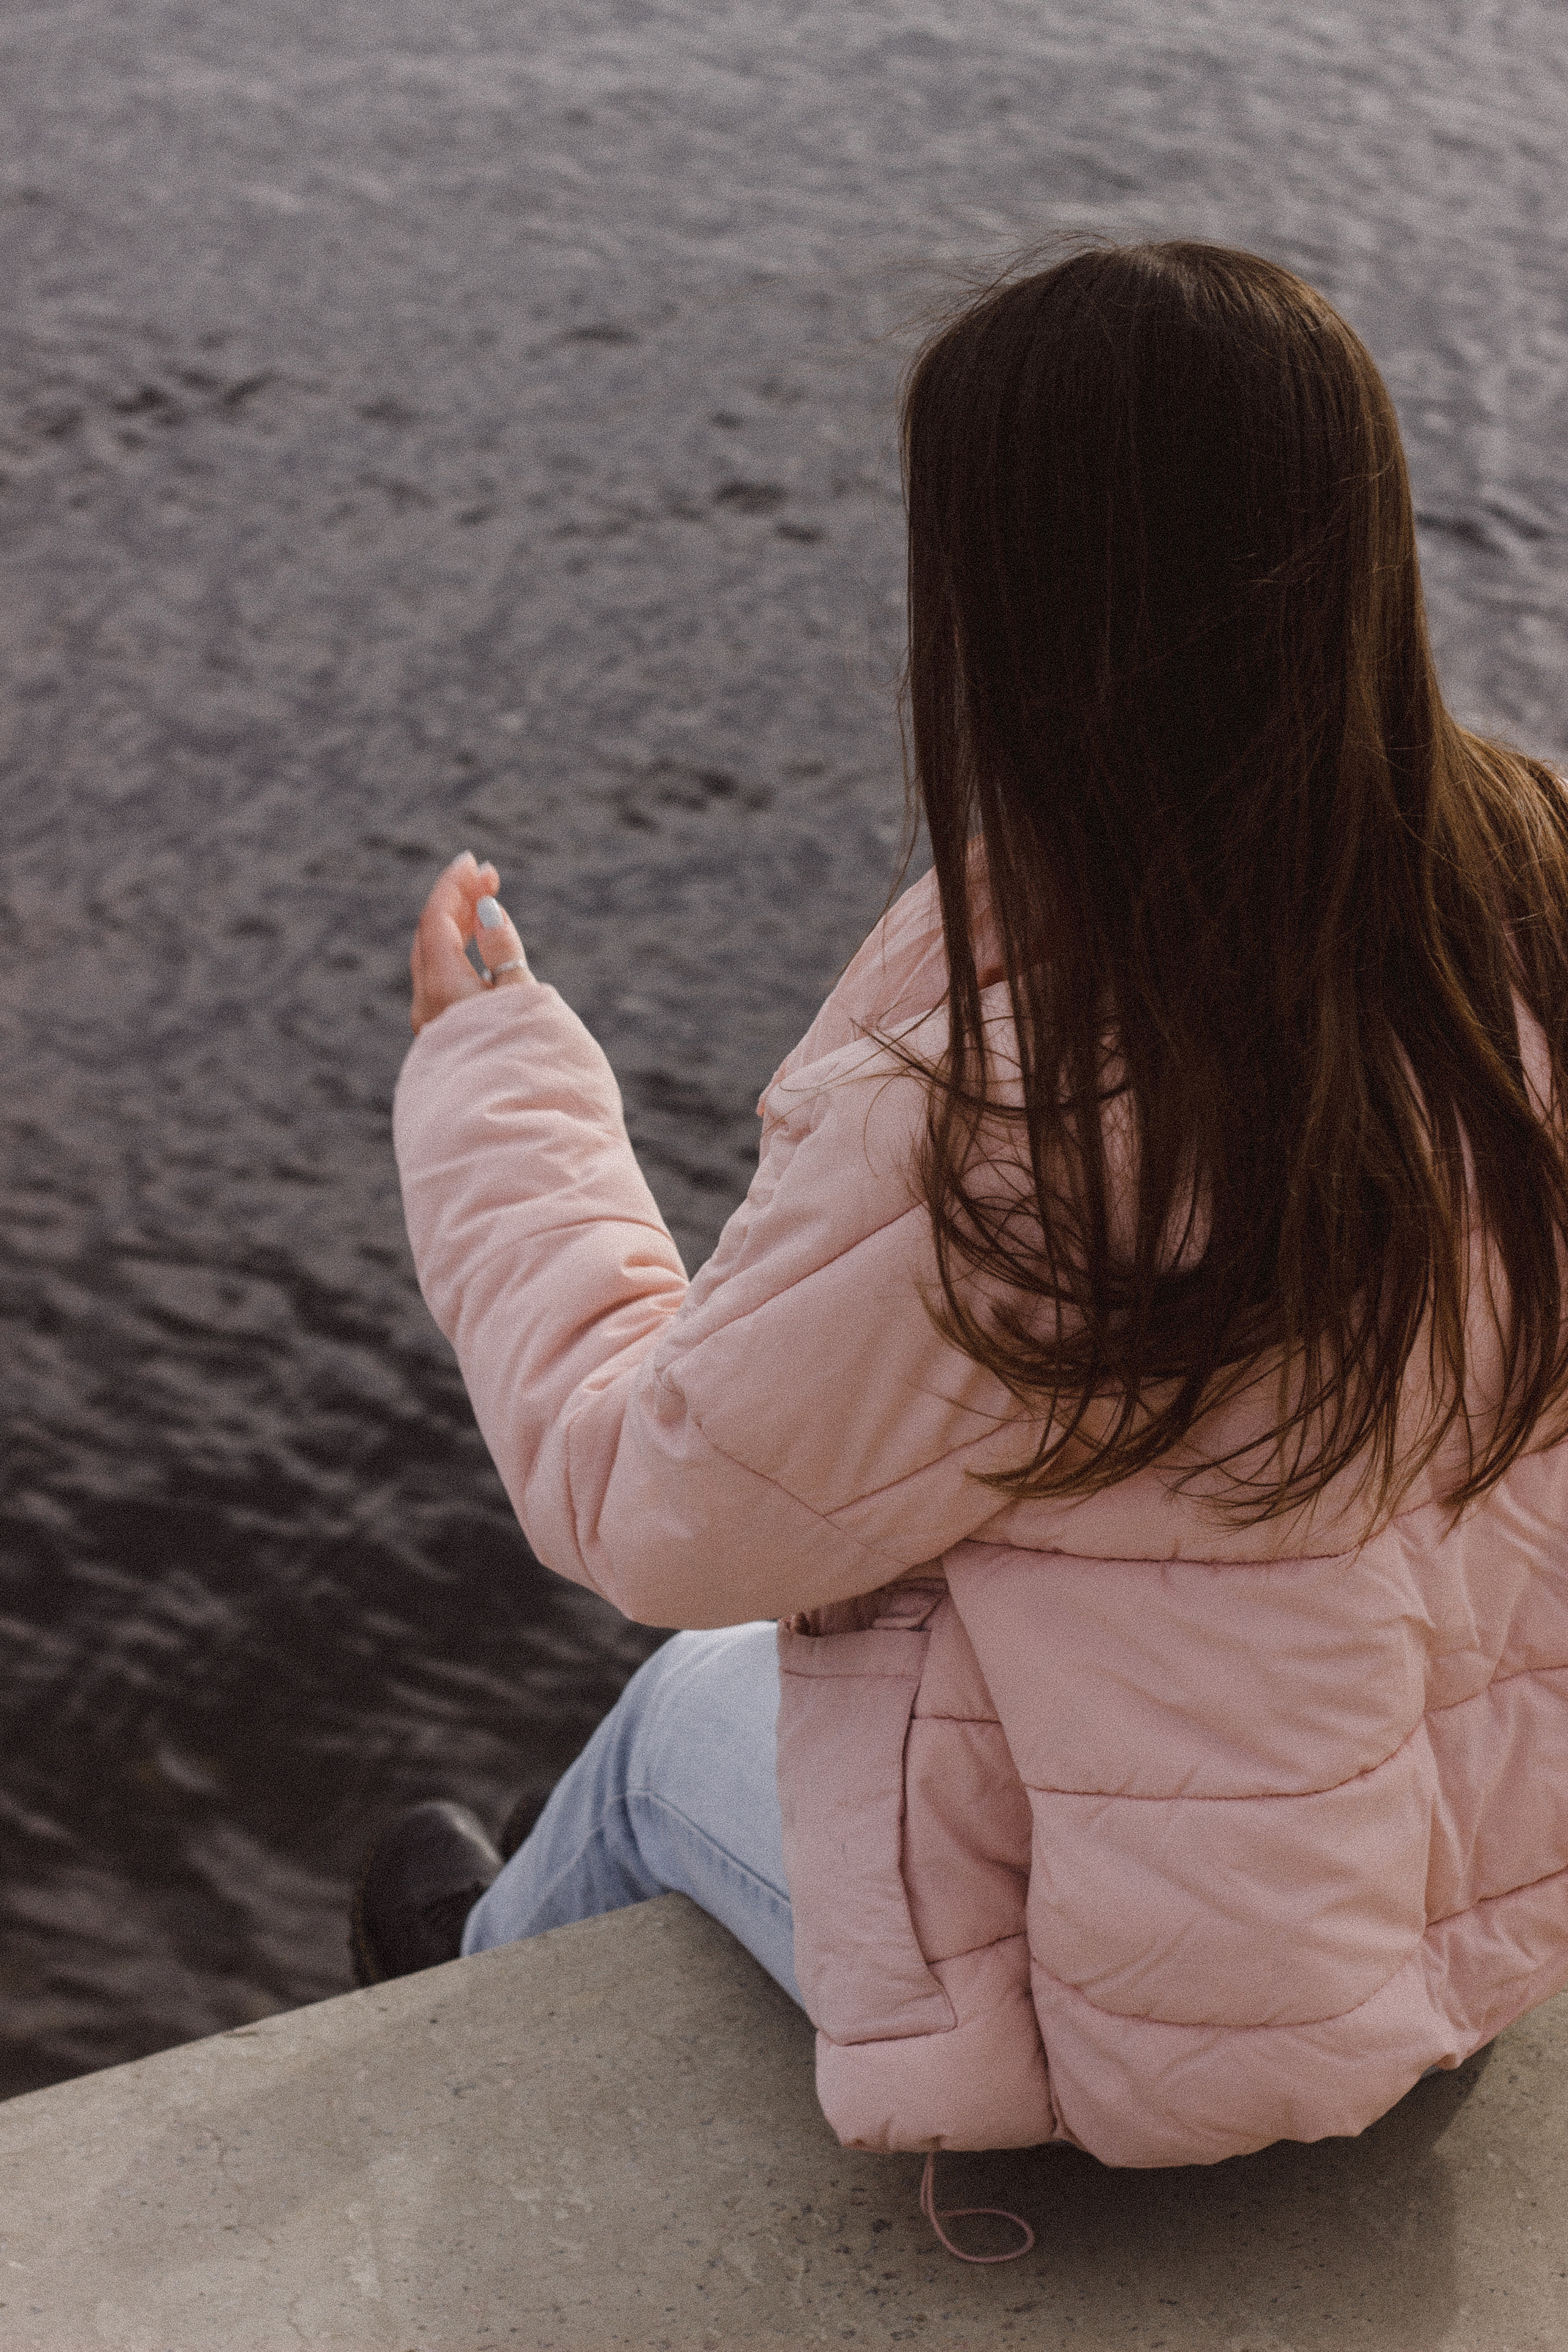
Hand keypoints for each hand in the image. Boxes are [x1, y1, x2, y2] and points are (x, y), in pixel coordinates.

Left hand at [409, 851, 533, 1034]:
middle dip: (457, 900)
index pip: (436, 920)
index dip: (453, 886)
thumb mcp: (522, 995)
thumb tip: (486, 908)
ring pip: (433, 956)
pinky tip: (478, 942)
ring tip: (485, 902)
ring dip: (457, 924)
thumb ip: (503, 947)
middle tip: (488, 877)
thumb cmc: (524, 1051)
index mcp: (443, 987)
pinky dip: (456, 950)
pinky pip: (439, 977)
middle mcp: (427, 1002)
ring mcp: (430, 1019)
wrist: (508, 1117)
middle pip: (431, 935)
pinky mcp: (440, 1030)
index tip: (474, 862)